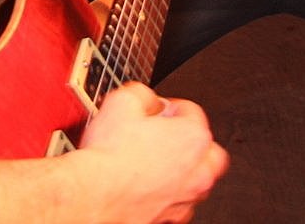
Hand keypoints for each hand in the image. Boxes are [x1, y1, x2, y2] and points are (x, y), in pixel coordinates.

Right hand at [79, 82, 228, 222]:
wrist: (95, 194)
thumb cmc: (110, 155)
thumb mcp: (123, 100)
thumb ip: (144, 93)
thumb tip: (149, 100)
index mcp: (193, 138)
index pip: (192, 112)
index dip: (171, 105)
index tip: (157, 109)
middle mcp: (197, 172)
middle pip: (209, 151)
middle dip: (192, 141)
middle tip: (170, 135)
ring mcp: (185, 200)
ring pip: (198, 182)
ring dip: (184, 170)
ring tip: (160, 162)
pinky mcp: (169, 219)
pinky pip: (179, 204)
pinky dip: (170, 194)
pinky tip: (151, 186)